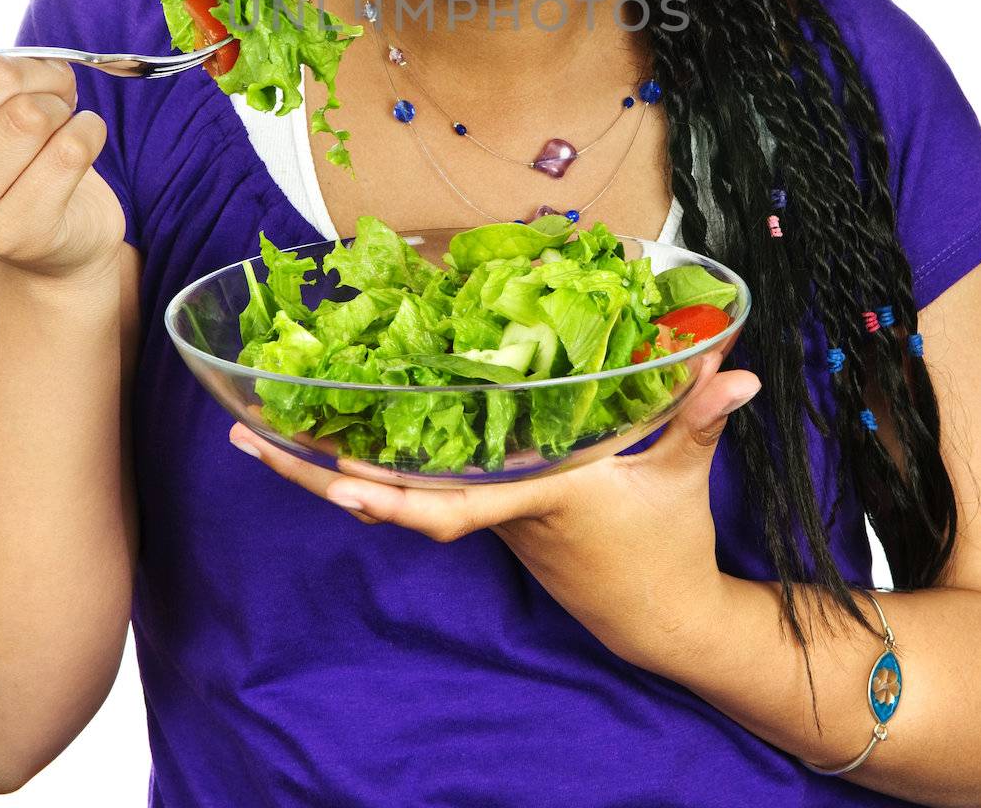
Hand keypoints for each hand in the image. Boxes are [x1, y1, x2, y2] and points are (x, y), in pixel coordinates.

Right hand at [0, 17, 125, 277]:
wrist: (53, 232)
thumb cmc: (10, 148)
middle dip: (38, 71)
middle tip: (49, 85)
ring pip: (32, 115)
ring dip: (62, 105)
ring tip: (61, 118)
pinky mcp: (18, 234)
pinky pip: (69, 150)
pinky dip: (89, 130)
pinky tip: (82, 139)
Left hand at [229, 348, 760, 654]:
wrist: (658, 616)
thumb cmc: (666, 542)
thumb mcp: (682, 473)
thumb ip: (700, 414)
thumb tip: (736, 366)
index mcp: (534, 495)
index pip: (456, 502)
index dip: (399, 495)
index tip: (342, 484)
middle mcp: (495, 506)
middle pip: (394, 497)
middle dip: (317, 473)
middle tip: (244, 438)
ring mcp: (485, 512)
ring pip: (396, 492)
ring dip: (326, 468)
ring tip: (258, 434)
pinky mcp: (487, 510)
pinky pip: (417, 489)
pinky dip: (370, 470)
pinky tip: (334, 442)